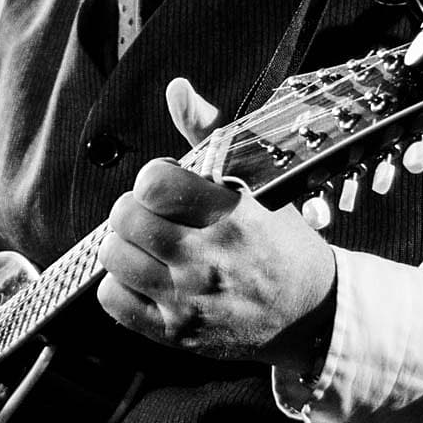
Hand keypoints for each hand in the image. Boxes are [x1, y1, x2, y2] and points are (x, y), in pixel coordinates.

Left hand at [94, 77, 336, 367]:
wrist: (309, 313)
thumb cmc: (279, 242)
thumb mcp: (258, 180)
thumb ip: (209, 132)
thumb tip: (176, 89)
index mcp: (231, 216)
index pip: (154, 182)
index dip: (153, 178)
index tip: (167, 186)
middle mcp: (208, 260)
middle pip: (126, 217)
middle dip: (135, 209)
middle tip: (156, 216)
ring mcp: (189, 301)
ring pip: (113, 256)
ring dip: (126, 245)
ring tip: (151, 246)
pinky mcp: (175, 333)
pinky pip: (112, 299)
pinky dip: (121, 285)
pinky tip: (147, 277)